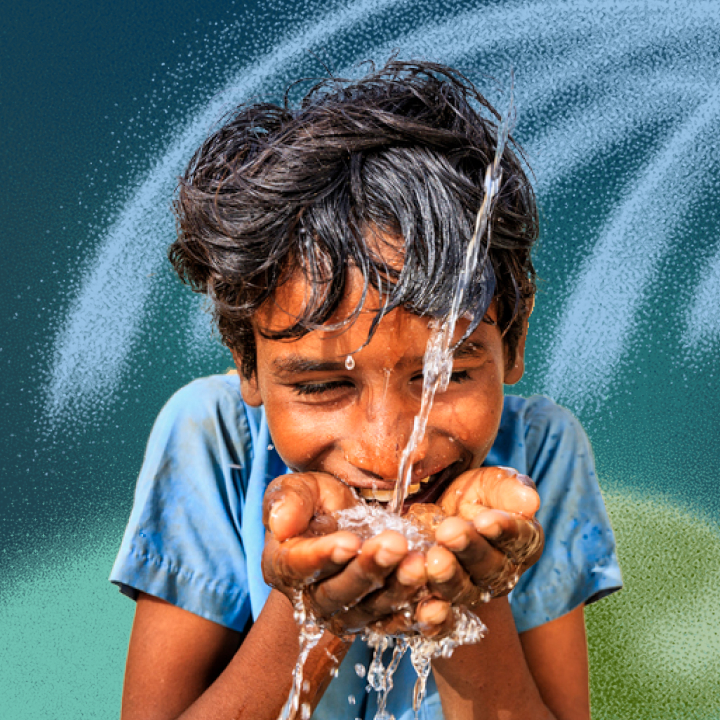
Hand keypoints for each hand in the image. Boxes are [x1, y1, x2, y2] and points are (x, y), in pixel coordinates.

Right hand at [261, 472, 440, 635]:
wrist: (348, 518)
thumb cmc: (318, 500)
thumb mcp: (301, 488)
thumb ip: (288, 501)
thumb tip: (279, 525)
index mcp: (284, 566)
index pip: (300, 568)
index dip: (324, 557)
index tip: (350, 542)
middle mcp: (312, 598)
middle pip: (338, 594)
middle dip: (368, 570)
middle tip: (395, 545)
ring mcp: (347, 614)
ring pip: (371, 610)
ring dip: (397, 589)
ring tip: (419, 562)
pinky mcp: (379, 620)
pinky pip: (399, 624)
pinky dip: (420, 617)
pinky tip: (438, 601)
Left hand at [408, 467, 543, 615]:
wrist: (437, 510)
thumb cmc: (472, 495)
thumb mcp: (489, 483)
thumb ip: (508, 489)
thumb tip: (530, 500)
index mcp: (522, 543)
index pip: (518, 539)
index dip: (503, 531)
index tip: (484, 520)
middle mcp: (501, 573)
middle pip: (489, 567)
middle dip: (469, 549)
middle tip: (449, 532)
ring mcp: (472, 592)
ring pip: (464, 591)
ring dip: (447, 577)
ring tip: (432, 558)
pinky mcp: (443, 604)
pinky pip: (441, 621)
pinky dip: (433, 618)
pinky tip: (424, 607)